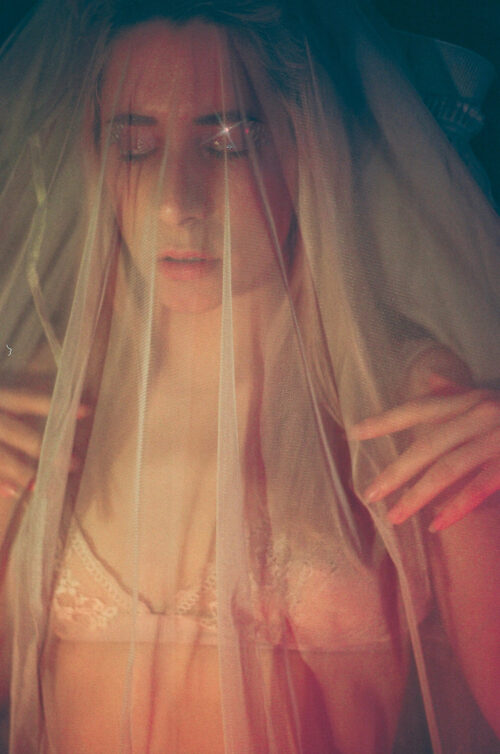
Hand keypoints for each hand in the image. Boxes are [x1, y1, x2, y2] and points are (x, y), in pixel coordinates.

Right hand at [0, 380, 89, 498]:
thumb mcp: (0, 397)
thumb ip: (13, 402)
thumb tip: (56, 406)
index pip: (25, 399)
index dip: (53, 405)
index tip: (87, 410)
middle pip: (16, 431)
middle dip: (44, 448)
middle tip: (72, 463)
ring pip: (0, 454)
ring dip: (23, 471)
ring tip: (44, 484)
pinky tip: (13, 491)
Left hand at [349, 376, 499, 531]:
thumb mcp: (490, 396)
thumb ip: (458, 391)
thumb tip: (430, 380)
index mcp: (470, 400)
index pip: (418, 409)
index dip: (386, 420)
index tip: (356, 433)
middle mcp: (479, 415)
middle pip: (426, 445)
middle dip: (395, 470)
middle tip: (369, 493)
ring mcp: (496, 438)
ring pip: (448, 469)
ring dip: (417, 494)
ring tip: (394, 516)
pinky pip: (479, 486)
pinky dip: (456, 506)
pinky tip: (435, 523)